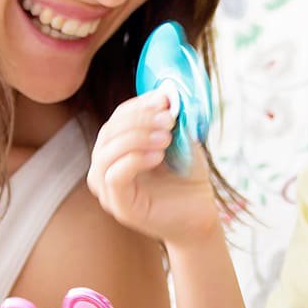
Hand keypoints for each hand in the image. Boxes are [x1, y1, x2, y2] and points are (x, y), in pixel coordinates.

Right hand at [87, 92, 219, 246]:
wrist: (201, 215)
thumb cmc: (188, 178)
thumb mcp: (180, 141)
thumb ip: (169, 119)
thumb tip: (165, 92)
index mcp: (118, 149)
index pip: (117, 119)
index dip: (138, 105)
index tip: (165, 99)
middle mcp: (107, 169)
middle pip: (108, 133)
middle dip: (139, 120)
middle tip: (168, 118)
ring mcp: (110, 190)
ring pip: (106, 154)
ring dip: (136, 138)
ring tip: (166, 137)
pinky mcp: (120, 207)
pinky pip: (113, 177)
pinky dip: (133, 160)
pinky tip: (158, 156)